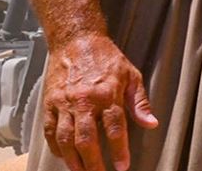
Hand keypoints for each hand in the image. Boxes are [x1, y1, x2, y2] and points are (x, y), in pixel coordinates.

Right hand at [41, 34, 158, 170]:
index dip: (119, 150)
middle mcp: (84, 100)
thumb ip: (140, 102)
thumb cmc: (107, 59)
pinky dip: (55, 147)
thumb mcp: (131, 75)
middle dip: (93, 162)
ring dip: (73, 160)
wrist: (77, 41)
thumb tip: (152, 124)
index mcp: (107, 93)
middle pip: (86, 139)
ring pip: (65, 138)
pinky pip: (50, 131)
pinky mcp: (49, 103)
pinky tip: (63, 156)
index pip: (115, 128)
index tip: (122, 167)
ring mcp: (64, 103)